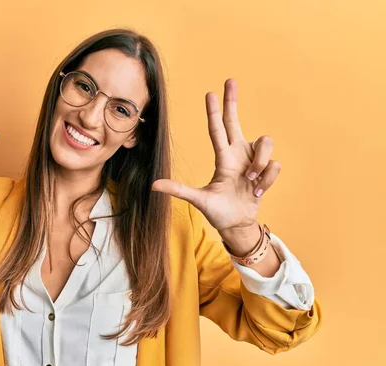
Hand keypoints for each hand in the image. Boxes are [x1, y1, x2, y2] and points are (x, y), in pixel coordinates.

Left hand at [152, 79, 280, 231]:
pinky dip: (266, 179)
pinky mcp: (267, 170)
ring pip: (264, 143)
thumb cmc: (217, 211)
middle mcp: (238, 153)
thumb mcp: (198, 199)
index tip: (210, 93)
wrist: (237, 224)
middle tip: (229, 79)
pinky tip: (257, 190)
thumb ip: (179, 190)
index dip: (214, 112)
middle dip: (232, 101)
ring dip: (260, 162)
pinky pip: (273, 165)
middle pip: (236, 121)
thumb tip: (153, 185)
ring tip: (251, 181)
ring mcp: (254, 160)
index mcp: (223, 157)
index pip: (217, 130)